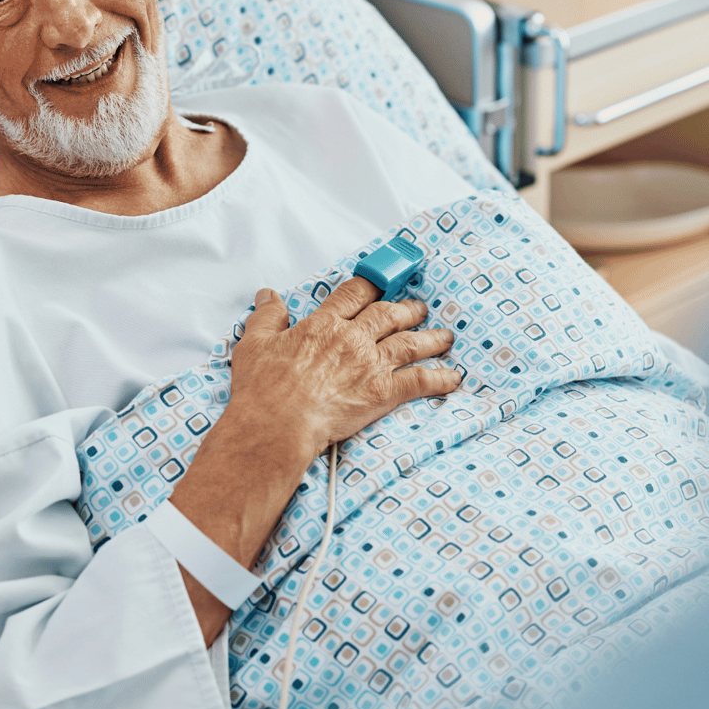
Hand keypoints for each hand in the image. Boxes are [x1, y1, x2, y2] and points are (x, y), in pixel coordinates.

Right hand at [167, 277, 458, 642]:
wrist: (277, 424)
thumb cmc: (263, 390)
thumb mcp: (254, 344)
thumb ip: (267, 317)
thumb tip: (268, 297)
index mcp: (323, 325)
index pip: (353, 295)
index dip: (370, 287)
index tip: (380, 284)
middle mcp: (352, 339)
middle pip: (388, 315)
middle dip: (407, 309)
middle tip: (419, 307)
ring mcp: (371, 364)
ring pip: (410, 343)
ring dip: (430, 338)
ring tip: (445, 336)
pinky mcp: (383, 392)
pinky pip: (419, 381)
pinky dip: (439, 378)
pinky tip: (453, 378)